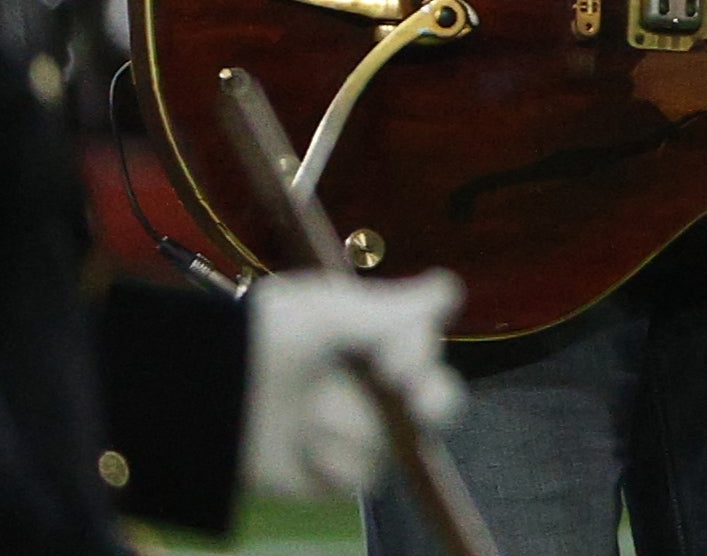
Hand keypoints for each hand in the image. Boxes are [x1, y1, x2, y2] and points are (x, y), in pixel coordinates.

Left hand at [241, 270, 463, 498]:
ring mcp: (350, 431)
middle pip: (434, 396)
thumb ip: (388, 310)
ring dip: (348, 428)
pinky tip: (304, 453)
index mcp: (367, 338)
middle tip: (422, 404)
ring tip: (304, 420)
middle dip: (433, 397)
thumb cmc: (258, 342)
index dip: (419, 351)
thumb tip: (449, 291)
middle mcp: (368, 385)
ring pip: (390, 438)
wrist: (194, 400)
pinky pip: (360, 477)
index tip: (397, 363)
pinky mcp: (327, 476)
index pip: (421, 340)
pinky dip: (334, 467)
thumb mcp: (321, 315)